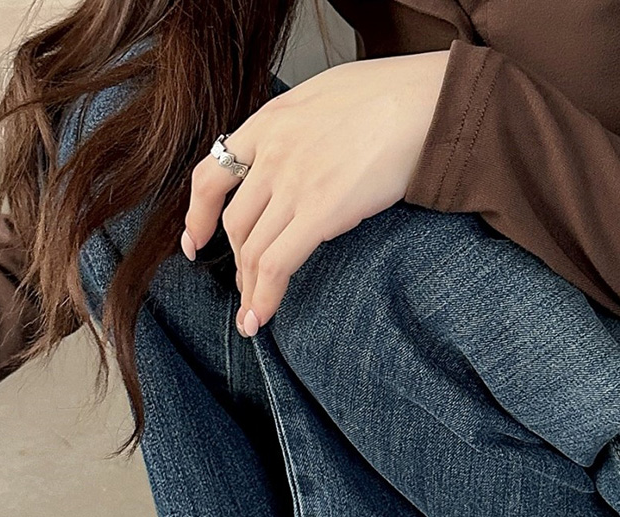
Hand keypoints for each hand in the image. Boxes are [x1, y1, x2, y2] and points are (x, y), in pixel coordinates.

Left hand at [180, 50, 450, 336]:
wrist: (424, 101)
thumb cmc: (393, 96)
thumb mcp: (326, 96)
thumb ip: (303, 128)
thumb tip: (306, 153)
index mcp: (270, 121)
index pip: (212, 174)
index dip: (198, 215)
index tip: (195, 241)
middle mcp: (272, 153)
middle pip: (235, 223)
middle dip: (237, 264)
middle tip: (245, 290)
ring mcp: (293, 184)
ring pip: (251, 250)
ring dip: (249, 290)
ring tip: (252, 317)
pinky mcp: (320, 212)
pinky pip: (276, 264)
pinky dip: (264, 296)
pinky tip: (262, 317)